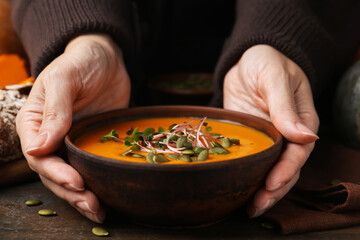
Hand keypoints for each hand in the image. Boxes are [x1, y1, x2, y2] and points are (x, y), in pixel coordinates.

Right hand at [16, 34, 130, 222]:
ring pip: (71, 176)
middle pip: (53, 172)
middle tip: (91, 203)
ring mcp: (72, 143)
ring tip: (98, 210)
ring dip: (81, 196)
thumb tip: (39, 147)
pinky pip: (91, 168)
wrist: (106, 59)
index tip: (76, 181)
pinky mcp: (91, 145)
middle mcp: (51, 137)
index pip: (39, 155)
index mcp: (36, 122)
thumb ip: (55, 111)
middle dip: (70, 191)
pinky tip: (107, 199)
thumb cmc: (80, 62)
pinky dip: (97, 185)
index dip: (55, 172)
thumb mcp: (65, 79)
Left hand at [223, 44, 318, 217]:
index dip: (287, 169)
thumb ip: (286, 107)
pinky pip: (252, 160)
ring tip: (250, 207)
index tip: (272, 183)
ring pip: (270, 169)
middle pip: (286, 167)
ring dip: (262, 190)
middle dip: (274, 189)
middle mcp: (287, 134)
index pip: (298, 151)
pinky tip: (239, 190)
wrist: (246, 60)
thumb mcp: (275, 78)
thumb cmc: (266, 62)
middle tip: (257, 205)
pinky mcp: (252, 139)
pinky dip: (248, 176)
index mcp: (301, 120)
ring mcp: (269, 138)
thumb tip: (306, 137)